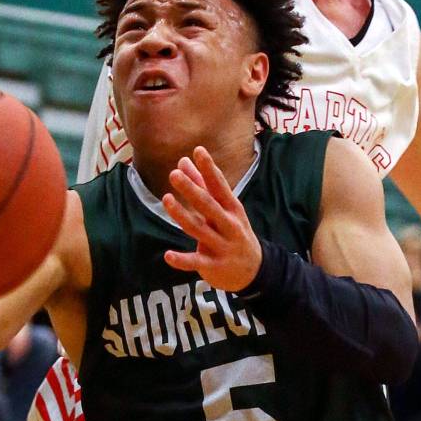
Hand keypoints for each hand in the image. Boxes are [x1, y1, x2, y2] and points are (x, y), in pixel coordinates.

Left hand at [161, 147, 262, 291]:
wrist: (254, 270)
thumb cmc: (233, 231)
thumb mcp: (224, 208)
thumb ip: (202, 185)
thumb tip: (183, 161)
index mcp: (232, 208)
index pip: (219, 185)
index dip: (209, 168)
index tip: (198, 150)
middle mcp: (228, 225)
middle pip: (208, 205)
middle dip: (192, 190)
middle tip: (174, 174)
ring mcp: (222, 245)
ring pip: (199, 229)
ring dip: (181, 215)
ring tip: (166, 200)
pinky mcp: (213, 265)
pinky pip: (196, 261)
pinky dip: (182, 259)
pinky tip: (168, 255)